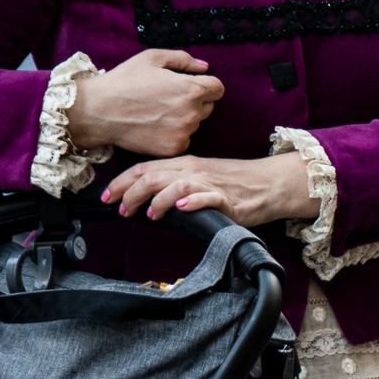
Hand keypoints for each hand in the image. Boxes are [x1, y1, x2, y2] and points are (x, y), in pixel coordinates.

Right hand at [71, 49, 221, 158]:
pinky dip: (174, 134)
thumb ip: (183, 60)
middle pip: (208, 106)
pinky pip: (183, 139)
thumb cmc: (124, 81)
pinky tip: (154, 127)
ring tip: (157, 112)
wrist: (98, 111)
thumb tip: (205, 67)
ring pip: (195, 124)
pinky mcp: (173, 149)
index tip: (190, 85)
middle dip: (195, 101)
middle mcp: (193, 113)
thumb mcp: (152, 58)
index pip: (218, 88)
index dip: (205, 85)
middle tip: (168, 98)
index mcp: (192, 89)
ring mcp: (183, 133)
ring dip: (184, 118)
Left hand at [100, 153, 313, 225]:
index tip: (108, 196)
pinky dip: (192, 202)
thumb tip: (147, 199)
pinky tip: (183, 209)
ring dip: (157, 199)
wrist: (270, 183)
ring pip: (174, 184)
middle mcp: (194, 170)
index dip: (122, 182)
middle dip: (130, 193)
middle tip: (121, 209)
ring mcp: (210, 183)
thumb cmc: (237, 183)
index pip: (145, 168)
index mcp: (185, 164)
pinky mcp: (227, 199)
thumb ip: (175, 183)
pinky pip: (207, 197)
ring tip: (151, 214)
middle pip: (153, 176)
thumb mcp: (201, 177)